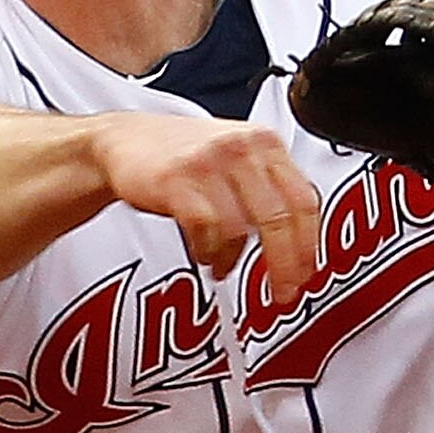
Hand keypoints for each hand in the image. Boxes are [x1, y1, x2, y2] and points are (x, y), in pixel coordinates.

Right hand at [88, 113, 325, 303]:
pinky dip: (207, 251)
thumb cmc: (185, 156)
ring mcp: (209, 162)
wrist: (125, 140)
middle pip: (279, 218)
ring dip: (233, 259)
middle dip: (283, 265)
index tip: (306, 275)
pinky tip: (204, 254)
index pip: (304, 200)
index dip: (309, 245)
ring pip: (240, 229)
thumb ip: (268, 192)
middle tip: (280, 292)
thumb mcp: (237, 160)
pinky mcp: (176, 179)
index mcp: (266, 144)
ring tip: (223, 266)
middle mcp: (242, 148)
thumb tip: (298, 244)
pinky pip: (204, 228)